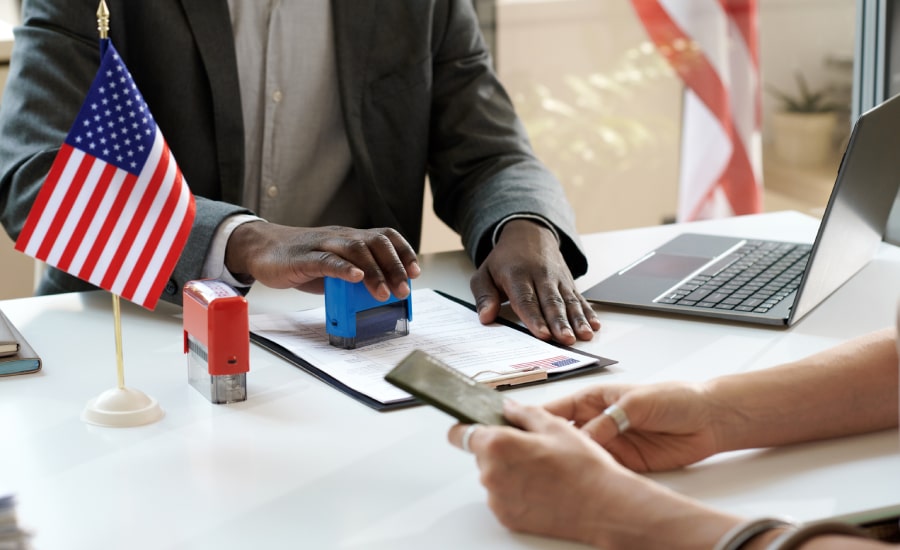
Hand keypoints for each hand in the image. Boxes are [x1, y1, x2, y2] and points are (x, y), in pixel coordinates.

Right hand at [225, 222, 419, 299]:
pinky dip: (344, 269)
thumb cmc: (301, 259)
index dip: (403, 252)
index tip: (415, 272)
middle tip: (402, 290)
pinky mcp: (303, 258)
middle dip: (393, 266)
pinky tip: (356, 278)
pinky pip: (327, 260)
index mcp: (350, 237)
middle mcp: (340, 237)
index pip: (384, 237)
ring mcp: (322, 245)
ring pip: (355, 250)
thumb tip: (380, 295)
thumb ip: (354, 276)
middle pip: (375, 243)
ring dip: (374, 272)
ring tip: (384, 292)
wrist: (262, 249)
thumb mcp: (334, 267)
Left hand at [447, 401, 734, 548]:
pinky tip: (543, 488)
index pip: (460, 433)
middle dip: (500, 449)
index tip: (476, 427)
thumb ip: (523, 413)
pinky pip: (504, 497)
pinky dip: (517, 492)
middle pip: (481, 455)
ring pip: (494, 477)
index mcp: (497, 445)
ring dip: (509, 471)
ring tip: (544, 470)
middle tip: (533, 448)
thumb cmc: (584, 467)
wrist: (606, 506)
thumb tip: (508, 408)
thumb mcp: (555, 426)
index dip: (468, 427)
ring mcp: (498, 499)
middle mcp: (490, 474)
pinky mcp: (508, 518)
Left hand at [469, 219, 599, 343]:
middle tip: (566, 340)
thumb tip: (486, 317)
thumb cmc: (505, 259)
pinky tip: (594, 324)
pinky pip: (579, 297)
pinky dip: (588, 311)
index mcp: (517, 275)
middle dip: (560, 322)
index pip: (526, 299)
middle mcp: (540, 275)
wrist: (529, 233)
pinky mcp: (569, 282)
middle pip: (551, 302)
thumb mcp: (484, 273)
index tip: (542, 334)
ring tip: (584, 335)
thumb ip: (484, 296)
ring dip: (578, 319)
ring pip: (569, 301)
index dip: (535, 318)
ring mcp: (557, 278)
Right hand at [544, 382, 722, 471]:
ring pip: (580, 455)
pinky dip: (592, 474)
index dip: (537, 417)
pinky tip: (582, 480)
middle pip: (564, 435)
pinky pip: (602, 469)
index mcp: (595, 400)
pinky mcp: (625, 463)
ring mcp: (610, 443)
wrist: (708, 420)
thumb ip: (608, 421)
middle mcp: (598, 421)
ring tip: (554, 470)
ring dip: (569, 462)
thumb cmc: (674, 398)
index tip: (521, 428)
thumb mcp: (635, 403)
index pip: (558, 409)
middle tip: (533, 455)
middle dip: (548, 444)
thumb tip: (586, 438)